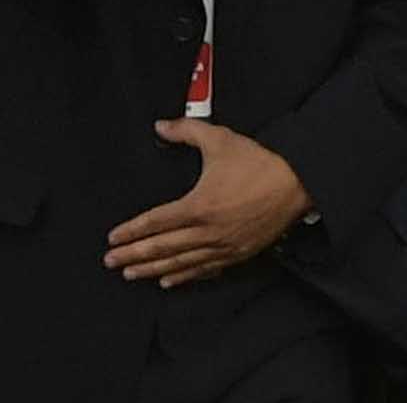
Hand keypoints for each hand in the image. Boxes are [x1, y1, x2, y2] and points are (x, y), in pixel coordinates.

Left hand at [104, 118, 311, 285]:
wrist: (297, 184)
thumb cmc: (257, 162)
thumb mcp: (218, 139)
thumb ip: (185, 131)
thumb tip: (160, 126)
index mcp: (198, 206)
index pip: (155, 223)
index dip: (131, 232)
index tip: (112, 239)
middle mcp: (208, 231)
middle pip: (163, 248)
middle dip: (133, 256)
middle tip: (110, 262)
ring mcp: (223, 246)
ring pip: (181, 263)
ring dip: (153, 270)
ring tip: (131, 274)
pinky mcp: (238, 254)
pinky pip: (206, 269)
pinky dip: (185, 276)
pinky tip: (169, 281)